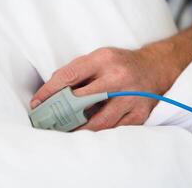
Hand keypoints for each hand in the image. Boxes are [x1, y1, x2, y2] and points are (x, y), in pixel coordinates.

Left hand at [30, 47, 179, 130]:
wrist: (155, 68)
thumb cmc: (120, 63)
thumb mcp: (98, 58)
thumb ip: (77, 72)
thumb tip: (52, 91)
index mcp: (104, 59)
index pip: (70, 75)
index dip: (49, 91)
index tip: (36, 103)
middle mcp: (118, 77)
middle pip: (82, 100)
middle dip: (61, 113)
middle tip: (47, 122)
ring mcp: (131, 97)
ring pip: (99, 121)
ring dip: (78, 129)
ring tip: (64, 133)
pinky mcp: (139, 113)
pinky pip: (114, 129)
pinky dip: (98, 133)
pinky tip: (87, 134)